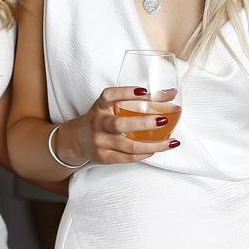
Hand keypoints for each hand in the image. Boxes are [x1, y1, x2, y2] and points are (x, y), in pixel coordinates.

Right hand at [60, 86, 181, 165]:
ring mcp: (99, 141)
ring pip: (127, 146)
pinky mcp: (103, 156)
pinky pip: (127, 158)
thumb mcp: (112, 106)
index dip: (126, 92)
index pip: (109, 96)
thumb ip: (138, 100)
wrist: (78, 139)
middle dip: (143, 123)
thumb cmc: (102, 119)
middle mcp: (97, 123)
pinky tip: (156, 150)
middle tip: (163, 120)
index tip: (144, 91)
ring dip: (152, 145)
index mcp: (99, 106)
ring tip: (170, 142)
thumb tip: (170, 94)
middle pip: (119, 124)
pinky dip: (144, 154)